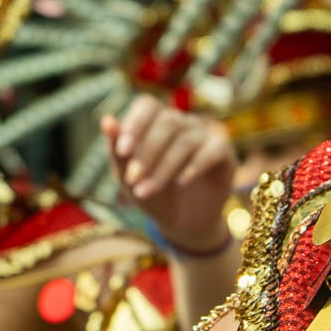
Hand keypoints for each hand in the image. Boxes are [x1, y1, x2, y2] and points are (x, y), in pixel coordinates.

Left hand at [104, 94, 234, 254]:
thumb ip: (117, 151)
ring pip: (186, 141)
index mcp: (156, 122)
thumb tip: (106, 120)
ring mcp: (205, 136)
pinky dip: (196, 166)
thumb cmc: (152, 195)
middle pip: (168, 122)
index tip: (122, 150)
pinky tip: (181, 183)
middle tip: (132, 180)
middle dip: (147, 153)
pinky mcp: (224, 153)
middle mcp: (182, 123)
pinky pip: (213, 149)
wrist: (182, 224)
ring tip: (146, 192)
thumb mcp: (128, 179)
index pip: (147, 106)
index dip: (135, 124)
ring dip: (163, 168)